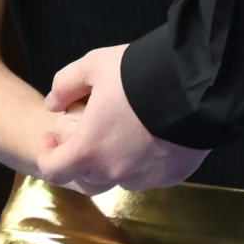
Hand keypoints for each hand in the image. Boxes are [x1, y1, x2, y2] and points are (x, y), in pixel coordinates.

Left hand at [36, 44, 208, 193]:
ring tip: (126, 129)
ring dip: (115, 159)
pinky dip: (145, 160)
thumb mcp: (93, 65)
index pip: (54, 170)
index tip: (52, 136)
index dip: (47, 153)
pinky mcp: (171, 176)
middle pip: (87, 176)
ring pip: (120, 176)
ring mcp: (145, 178)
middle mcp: (115, 172)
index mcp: (90, 149)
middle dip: (82, 155)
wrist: (196, 86)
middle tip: (90, 129)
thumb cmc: (138, 74)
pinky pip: (150, 173)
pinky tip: (154, 135)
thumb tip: (53, 104)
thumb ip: (65, 85)